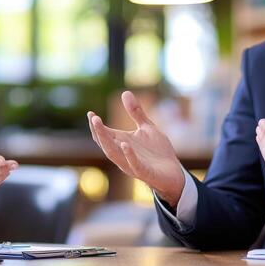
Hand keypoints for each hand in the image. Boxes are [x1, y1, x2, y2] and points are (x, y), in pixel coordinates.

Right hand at [87, 91, 184, 205]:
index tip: (90, 113)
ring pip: (114, 154)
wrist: (174, 173)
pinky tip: (125, 144)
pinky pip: (134, 164)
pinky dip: (129, 155)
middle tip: (93, 118)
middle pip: (105, 144)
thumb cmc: (158, 152)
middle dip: (98, 132)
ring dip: (106, 141)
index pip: (104, 135)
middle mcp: (123, 155)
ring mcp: (132, 164)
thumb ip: (136, 113)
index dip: (96, 126)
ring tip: (100, 126)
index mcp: (122, 143)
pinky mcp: (144, 172)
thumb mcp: (147, 128)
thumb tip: (125, 92)